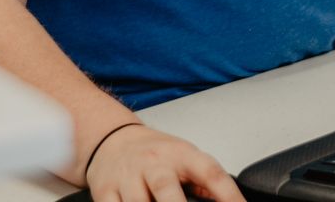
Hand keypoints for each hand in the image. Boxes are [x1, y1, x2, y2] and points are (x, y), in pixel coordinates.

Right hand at [86, 123, 243, 201]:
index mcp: (181, 155)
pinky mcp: (105, 191)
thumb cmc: (155, 153)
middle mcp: (153, 164)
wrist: (112, 138)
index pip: (210, 174)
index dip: (229, 196)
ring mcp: (127, 177)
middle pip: (167, 190)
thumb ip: (206, 182)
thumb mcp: (185, 157)